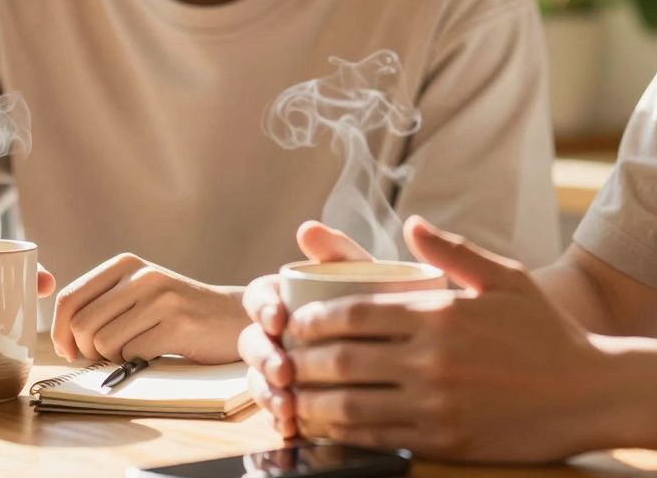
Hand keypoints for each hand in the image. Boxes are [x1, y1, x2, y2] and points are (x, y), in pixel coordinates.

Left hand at [51, 253, 245, 363]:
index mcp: (126, 264)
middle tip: (105, 356)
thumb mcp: (140, 293)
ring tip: (135, 351)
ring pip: (104, 343)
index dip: (59, 332)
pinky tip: (154, 354)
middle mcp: (142, 275)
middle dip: (86, 350)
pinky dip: (136, 362)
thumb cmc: (177, 313)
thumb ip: (103, 302)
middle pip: (82, 325)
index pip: (70, 299)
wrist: (232, 317)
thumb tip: (61, 337)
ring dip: (113, 358)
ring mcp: (162, 298)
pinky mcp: (179, 324)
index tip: (69, 350)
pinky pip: (133, 354)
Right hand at [237, 221, 371, 438]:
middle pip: (252, 342)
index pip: (258, 297)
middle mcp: (276, 333)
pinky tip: (291, 429)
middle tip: (283, 371)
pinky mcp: (290, 398)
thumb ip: (339, 252)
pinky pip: (274, 412)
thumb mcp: (362, 278)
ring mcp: (279, 367)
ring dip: (266, 393)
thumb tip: (308, 228)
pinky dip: (279, 421)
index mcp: (285, 297)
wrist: (405, 346)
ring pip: (257, 379)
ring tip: (288, 407)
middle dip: (263, 358)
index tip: (278, 318)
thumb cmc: (376, 302)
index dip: (261, 308)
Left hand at [281, 217, 609, 462]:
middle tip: (281, 358)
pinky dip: (343, 435)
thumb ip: (452, 250)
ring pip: (349, 407)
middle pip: (340, 360)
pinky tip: (328, 427)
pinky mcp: (443, 442)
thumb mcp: (505, 277)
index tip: (295, 321)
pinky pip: (377, 440)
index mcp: (440, 315)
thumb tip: (411, 223)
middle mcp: (431, 361)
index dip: (311, 319)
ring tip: (293, 395)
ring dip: (311, 401)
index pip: (352, 314)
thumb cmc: (546, 331)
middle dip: (300, 360)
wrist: (591, 393)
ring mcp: (436, 406)